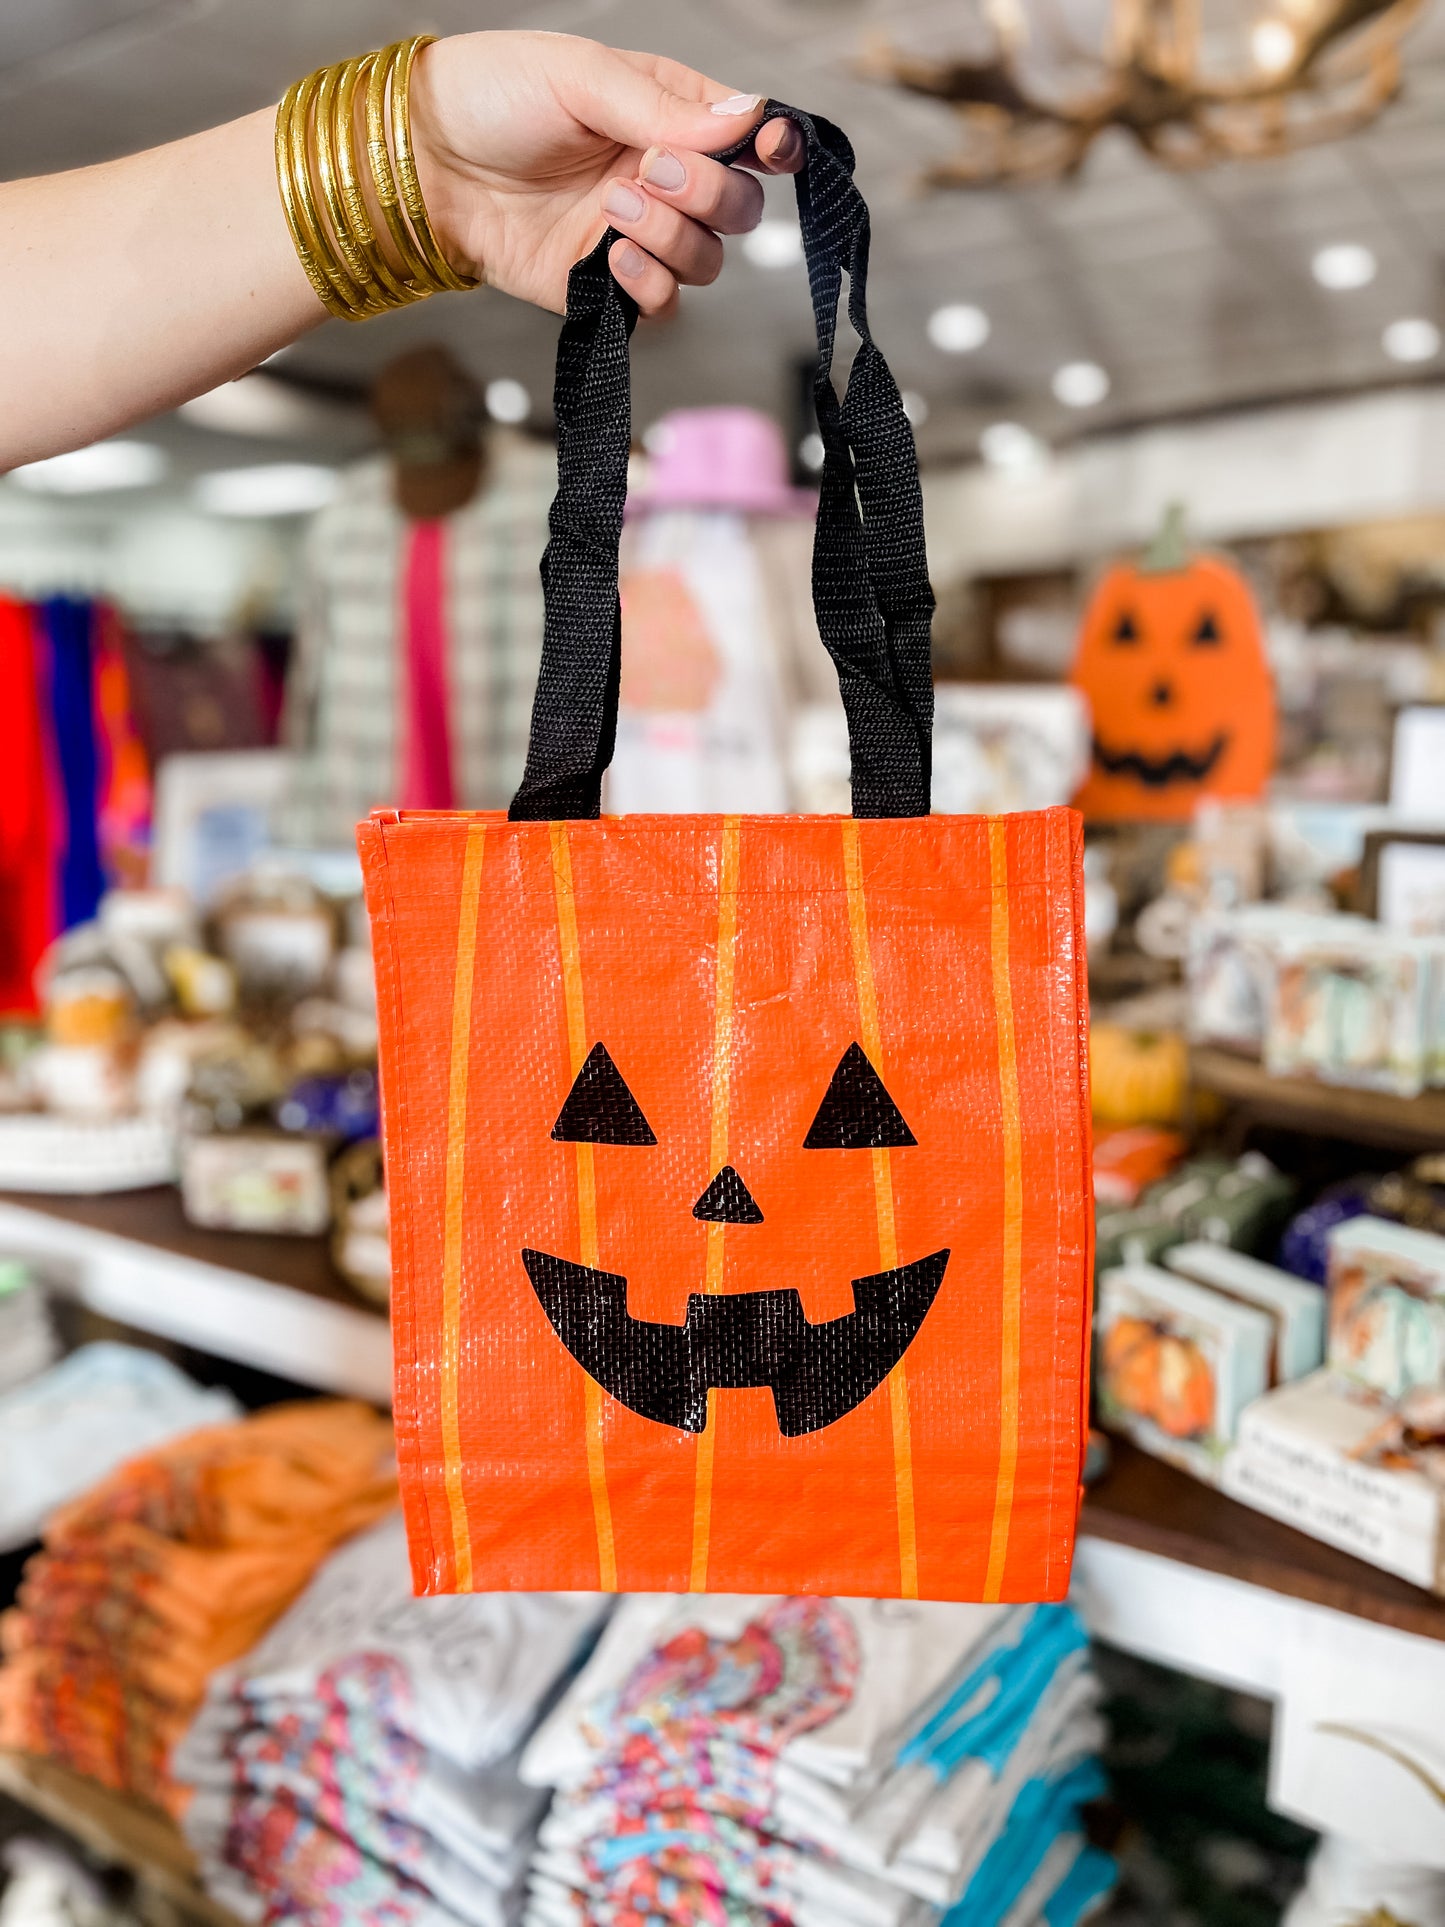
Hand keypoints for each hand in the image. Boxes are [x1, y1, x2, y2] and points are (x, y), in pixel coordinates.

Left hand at [408, 32, 804, 317]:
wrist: (423, 161)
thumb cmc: (491, 96)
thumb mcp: (579, 75)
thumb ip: (662, 106)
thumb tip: (745, 120)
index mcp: (667, 113)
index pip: (747, 137)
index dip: (771, 148)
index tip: (767, 149)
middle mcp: (663, 177)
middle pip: (738, 207)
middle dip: (709, 193)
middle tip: (649, 171)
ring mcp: (637, 235)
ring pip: (706, 260)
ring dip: (672, 238)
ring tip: (614, 206)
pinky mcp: (604, 286)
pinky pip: (662, 306)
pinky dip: (649, 287)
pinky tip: (612, 256)